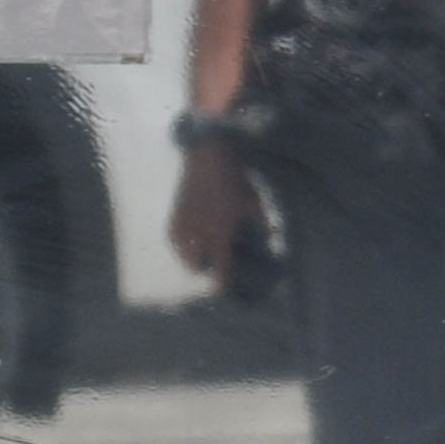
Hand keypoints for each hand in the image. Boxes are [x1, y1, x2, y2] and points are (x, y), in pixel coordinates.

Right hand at [166, 140, 255, 278]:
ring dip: (192, 260)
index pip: (220, 270)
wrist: (208, 157)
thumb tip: (270, 237)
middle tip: (214, 265)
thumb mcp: (253, 203)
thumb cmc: (234, 180)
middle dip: (206, 270)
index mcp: (221, 235)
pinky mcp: (175, 215)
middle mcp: (200, 235)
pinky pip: (173, 240)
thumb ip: (261, 224)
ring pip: (183, 256)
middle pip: (197, 267)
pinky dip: (179, 246)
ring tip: (199, 257)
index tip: (225, 286)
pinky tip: (186, 245)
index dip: (222, 282)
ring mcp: (185, 225)